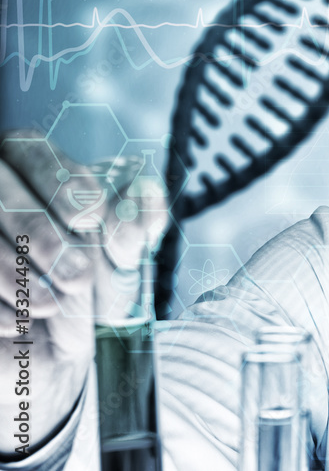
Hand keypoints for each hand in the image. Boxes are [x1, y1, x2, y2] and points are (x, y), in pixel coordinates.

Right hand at [0, 131, 166, 454]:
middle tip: (77, 275)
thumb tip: (146, 191)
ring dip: (15, 272)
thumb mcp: (122, 255)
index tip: (91, 217)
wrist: (55, 345)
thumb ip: (137, 222)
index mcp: (28, 170)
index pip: (31, 149)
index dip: (59, 180)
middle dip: (39, 233)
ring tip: (50, 306)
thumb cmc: (89, 287)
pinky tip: (19, 324)